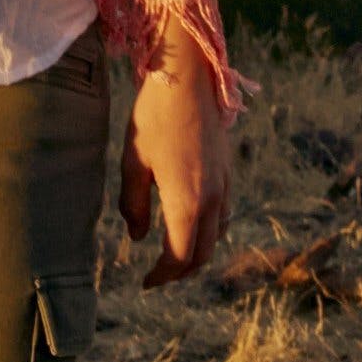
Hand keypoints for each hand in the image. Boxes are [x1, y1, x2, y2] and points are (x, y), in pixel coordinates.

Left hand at [121, 65, 225, 283]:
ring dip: (197, 252)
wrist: (189, 78)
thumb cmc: (154, 117)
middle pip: (203, 253)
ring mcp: (224, 184)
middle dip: (181, 271)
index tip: (145, 283)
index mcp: (187, 201)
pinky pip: (223, 214)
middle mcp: (212, 199)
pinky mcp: (228, 170)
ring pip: (217, 235)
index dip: (162, 276)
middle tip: (157, 276)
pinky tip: (190, 224)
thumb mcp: (133, 162)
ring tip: (173, 255)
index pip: (178, 256)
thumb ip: (134, 205)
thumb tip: (139, 237)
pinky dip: (208, 231)